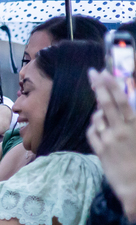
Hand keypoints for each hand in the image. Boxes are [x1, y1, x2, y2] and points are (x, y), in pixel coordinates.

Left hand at [87, 70, 135, 219]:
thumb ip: (131, 119)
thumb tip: (126, 107)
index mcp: (135, 124)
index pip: (122, 100)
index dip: (111, 85)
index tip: (103, 72)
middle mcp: (121, 130)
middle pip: (106, 103)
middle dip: (99, 86)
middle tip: (92, 73)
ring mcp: (108, 140)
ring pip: (97, 118)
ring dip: (98, 112)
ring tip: (103, 111)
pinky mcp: (100, 151)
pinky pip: (92, 133)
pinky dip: (94, 128)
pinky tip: (99, 128)